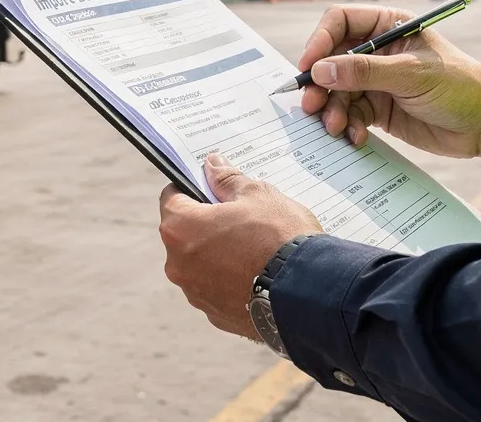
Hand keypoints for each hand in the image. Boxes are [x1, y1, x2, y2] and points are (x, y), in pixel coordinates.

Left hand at [158, 153, 322, 340]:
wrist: (309, 293)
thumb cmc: (280, 237)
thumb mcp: (256, 194)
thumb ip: (227, 179)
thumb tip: (212, 165)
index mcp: (180, 228)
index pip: (171, 198)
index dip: (192, 190)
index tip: (213, 190)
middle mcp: (178, 264)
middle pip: (184, 234)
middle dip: (206, 224)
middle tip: (240, 219)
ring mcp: (195, 293)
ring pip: (200, 264)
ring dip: (217, 254)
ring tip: (254, 249)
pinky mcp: (215, 316)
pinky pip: (217, 289)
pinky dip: (230, 281)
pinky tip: (257, 275)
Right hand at [297, 4, 480, 161]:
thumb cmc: (459, 86)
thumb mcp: (411, 74)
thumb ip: (364, 72)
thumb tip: (320, 70)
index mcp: (388, 26)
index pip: (340, 22)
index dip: (320, 41)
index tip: (309, 66)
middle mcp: (377, 51)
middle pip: (332, 60)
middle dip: (321, 84)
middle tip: (312, 106)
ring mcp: (377, 81)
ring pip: (338, 90)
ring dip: (332, 110)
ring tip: (336, 128)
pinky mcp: (379, 108)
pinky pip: (351, 113)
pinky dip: (348, 125)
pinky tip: (356, 137)